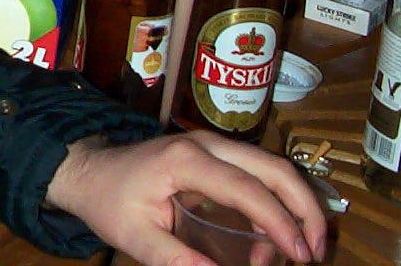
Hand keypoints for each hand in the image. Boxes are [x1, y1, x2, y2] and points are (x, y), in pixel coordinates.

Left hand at [45, 131, 326, 265]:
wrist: (86, 170)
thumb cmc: (109, 201)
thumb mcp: (134, 237)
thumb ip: (175, 259)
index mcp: (187, 161)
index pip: (248, 188)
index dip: (280, 222)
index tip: (299, 256)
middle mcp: (206, 145)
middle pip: (274, 168)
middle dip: (305, 209)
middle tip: (314, 253)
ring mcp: (212, 146)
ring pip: (272, 167)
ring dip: (294, 206)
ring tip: (295, 254)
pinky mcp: (214, 155)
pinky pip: (257, 174)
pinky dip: (275, 204)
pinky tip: (270, 242)